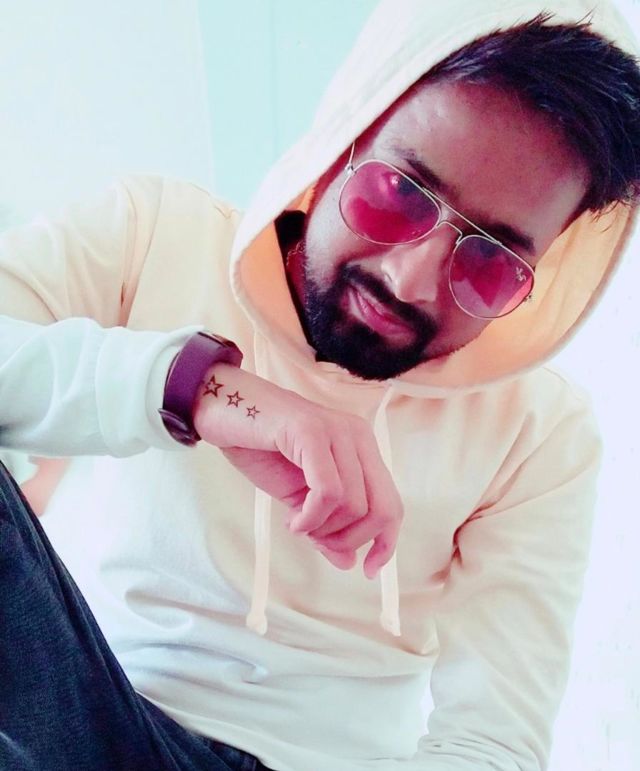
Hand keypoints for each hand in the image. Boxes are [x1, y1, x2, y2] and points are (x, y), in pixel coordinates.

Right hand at [193, 363, 402, 577]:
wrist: (223, 409)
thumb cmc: (260, 447)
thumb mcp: (299, 497)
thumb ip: (325, 526)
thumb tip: (349, 562)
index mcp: (361, 449)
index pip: (392, 504)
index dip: (385, 542)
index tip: (367, 569)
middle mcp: (358, 437)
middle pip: (381, 510)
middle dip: (349, 539)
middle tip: (315, 540)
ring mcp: (338, 431)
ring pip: (354, 505)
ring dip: (323, 529)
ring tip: (296, 522)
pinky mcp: (313, 432)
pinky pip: (328, 491)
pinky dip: (312, 517)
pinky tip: (293, 520)